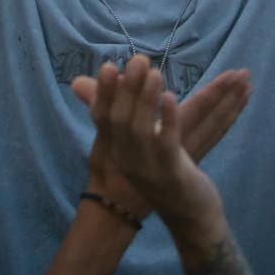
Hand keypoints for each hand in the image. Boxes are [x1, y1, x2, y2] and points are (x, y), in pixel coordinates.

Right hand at [71, 55, 250, 226]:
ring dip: (147, 100)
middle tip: (139, 60)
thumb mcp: (139, 143)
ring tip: (155, 73)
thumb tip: (86, 83)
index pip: (103, 115)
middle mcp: (129, 158)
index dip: (104, 92)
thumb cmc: (160, 174)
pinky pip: (166, 144)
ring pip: (140, 129)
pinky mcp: (171, 173)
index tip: (109, 66)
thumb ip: (122, 112)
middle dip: (127, 88)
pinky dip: (167, 120)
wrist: (188, 214)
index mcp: (121, 149)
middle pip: (119, 119)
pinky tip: (172, 98)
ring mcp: (148, 167)